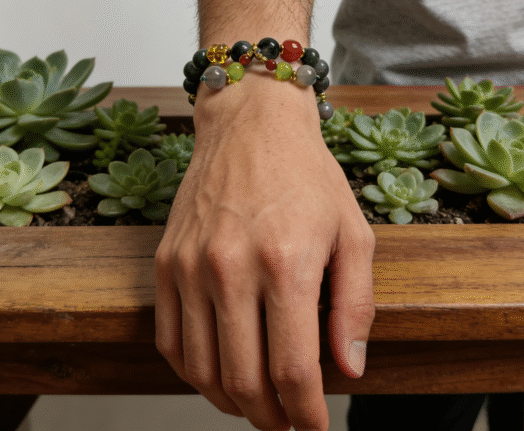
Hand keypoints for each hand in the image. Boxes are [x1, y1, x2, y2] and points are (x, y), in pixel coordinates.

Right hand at [155, 81, 374, 430]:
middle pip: (243, 382)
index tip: (316, 428)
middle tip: (288, 423)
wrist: (251, 123)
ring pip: (202, 370)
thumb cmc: (307, 174)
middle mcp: (232, 268)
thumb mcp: (353, 231)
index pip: (293, 372)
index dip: (307, 415)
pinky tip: (217, 373)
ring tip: (256, 404)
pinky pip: (169, 340)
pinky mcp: (167, 261)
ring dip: (231, 403)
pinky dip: (192, 372)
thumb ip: (356, 305)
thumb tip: (348, 370)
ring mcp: (192, 265)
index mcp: (287, 263)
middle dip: (271, 420)